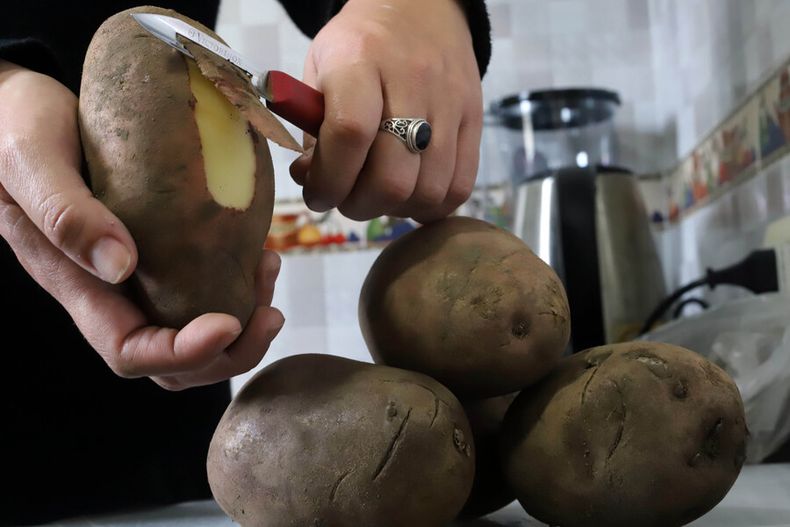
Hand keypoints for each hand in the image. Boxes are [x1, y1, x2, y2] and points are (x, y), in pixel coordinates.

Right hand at [0, 61, 283, 389]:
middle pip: (171, 363)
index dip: (183, 353)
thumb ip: (64, 213)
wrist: (17, 109)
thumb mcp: (32, 157)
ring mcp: (135, 274)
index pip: (130, 351)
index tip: (229, 323)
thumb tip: (121, 265)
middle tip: (270, 310)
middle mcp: (109, 291)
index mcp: (76, 282)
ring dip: (243, 320)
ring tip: (268, 269)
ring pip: (192, 330)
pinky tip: (259, 251)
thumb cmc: (17, 126)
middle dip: (229, 351)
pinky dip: (240, 284)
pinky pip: (201, 289)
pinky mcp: (159, 250)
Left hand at [290, 0, 482, 222]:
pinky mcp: (476, 119)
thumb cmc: (360, 46)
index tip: (317, 194)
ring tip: (378, 195)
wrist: (419, 9)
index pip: (349, 133)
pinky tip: (410, 194)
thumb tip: (314, 184)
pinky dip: (431, 205)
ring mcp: (451, 103)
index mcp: (360, 60)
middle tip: (346, 199)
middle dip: (360, 205)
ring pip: (429, 190)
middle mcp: (412, 81)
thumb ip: (314, 130)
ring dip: (395, 209)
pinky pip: (460, 186)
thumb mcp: (320, 70)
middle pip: (392, 177)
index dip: (329, 180)